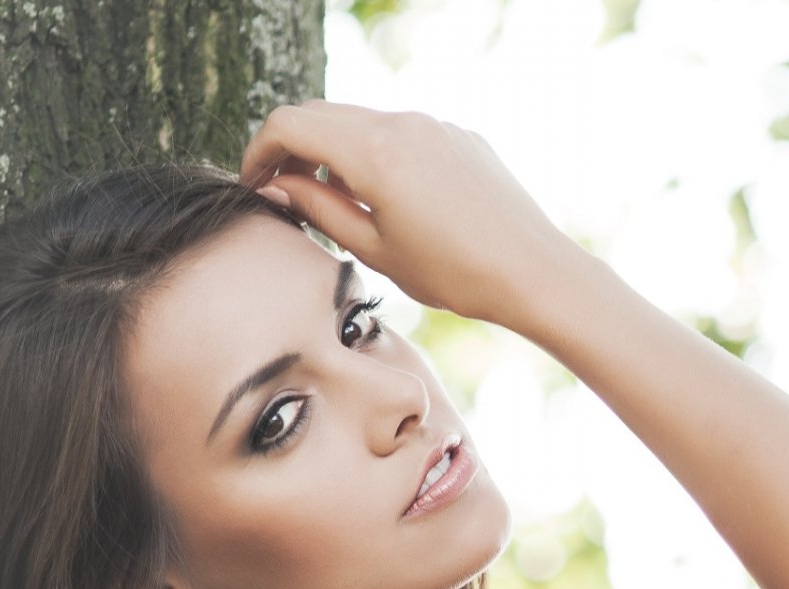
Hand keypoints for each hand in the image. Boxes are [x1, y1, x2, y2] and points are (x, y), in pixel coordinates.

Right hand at [239, 100, 575, 329]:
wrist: (534, 272)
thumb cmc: (455, 273)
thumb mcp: (374, 249)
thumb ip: (318, 210)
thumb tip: (277, 187)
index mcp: (373, 152)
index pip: (289, 126)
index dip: (259, 154)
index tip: (255, 187)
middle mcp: (403, 123)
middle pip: (321, 114)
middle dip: (292, 149)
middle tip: (284, 195)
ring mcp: (434, 124)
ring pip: (361, 121)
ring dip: (334, 151)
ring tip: (336, 204)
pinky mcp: (458, 135)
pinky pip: (401, 132)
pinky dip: (375, 154)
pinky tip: (386, 200)